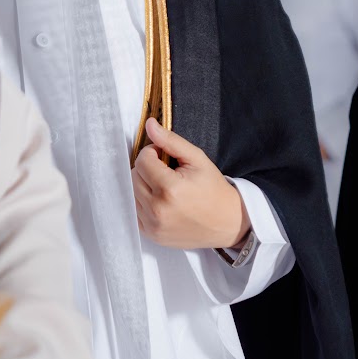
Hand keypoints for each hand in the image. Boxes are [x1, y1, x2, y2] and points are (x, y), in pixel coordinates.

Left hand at [132, 118, 250, 249]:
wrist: (226, 222)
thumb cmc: (213, 189)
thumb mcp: (197, 159)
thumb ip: (171, 141)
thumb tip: (149, 124)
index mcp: (170, 188)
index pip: (142, 160)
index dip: (153, 153)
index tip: (165, 156)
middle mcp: (158, 209)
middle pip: (134, 176)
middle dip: (147, 169)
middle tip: (167, 171)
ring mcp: (153, 225)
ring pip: (131, 194)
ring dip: (144, 185)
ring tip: (164, 186)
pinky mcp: (151, 234)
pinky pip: (134, 211)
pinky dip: (143, 202)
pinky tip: (160, 201)